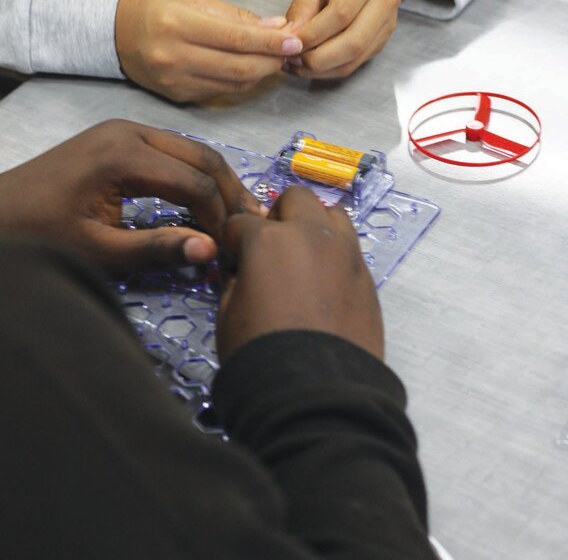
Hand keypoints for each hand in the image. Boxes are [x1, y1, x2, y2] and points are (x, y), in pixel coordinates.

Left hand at [0, 120, 264, 271]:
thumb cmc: (40, 235)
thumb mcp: (98, 250)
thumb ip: (156, 248)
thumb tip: (212, 252)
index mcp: (123, 155)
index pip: (195, 182)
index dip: (220, 216)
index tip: (233, 249)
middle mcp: (130, 130)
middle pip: (202, 155)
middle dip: (230, 192)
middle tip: (251, 228)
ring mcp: (124, 128)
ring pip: (191, 149)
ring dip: (216, 181)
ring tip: (235, 217)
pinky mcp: (120, 136)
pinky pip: (172, 151)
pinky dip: (193, 174)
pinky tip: (204, 199)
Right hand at [115, 0, 302, 101]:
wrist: (115, 30)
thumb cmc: (158, 7)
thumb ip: (236, 17)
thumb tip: (277, 29)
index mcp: (179, 25)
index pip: (236, 39)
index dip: (270, 44)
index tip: (295, 41)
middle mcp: (174, 57)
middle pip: (238, 68)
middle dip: (271, 61)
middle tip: (290, 52)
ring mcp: (174, 81)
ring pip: (233, 84)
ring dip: (260, 73)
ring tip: (273, 59)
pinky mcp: (177, 96)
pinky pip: (220, 91)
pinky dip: (240, 81)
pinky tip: (249, 68)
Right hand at [217, 186, 382, 361]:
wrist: (317, 396)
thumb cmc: (261, 355)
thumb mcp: (228, 315)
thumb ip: (234, 280)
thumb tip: (241, 270)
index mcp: (269, 240)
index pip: (241, 222)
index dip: (230, 240)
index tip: (230, 258)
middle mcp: (311, 236)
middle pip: (295, 199)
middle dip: (278, 216)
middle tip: (268, 247)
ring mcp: (345, 254)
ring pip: (332, 215)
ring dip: (313, 227)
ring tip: (302, 259)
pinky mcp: (367, 278)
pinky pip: (349, 249)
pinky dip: (334, 255)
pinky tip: (323, 286)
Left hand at [285, 0, 420, 78]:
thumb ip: (302, 6)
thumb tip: (290, 38)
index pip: (340, 15)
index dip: (312, 34)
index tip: (288, 42)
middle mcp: (385, 1)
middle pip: (353, 43)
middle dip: (317, 58)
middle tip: (290, 59)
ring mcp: (387, 23)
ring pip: (354, 58)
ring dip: (322, 68)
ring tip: (297, 64)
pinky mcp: (382, 39)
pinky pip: (355, 63)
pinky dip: (330, 69)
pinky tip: (310, 65)